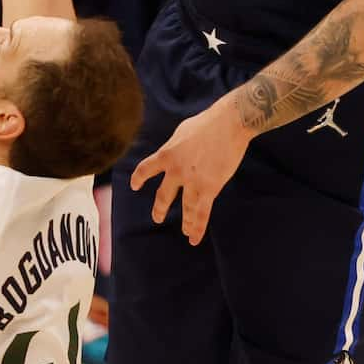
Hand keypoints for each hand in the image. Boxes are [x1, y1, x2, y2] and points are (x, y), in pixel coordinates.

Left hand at [129, 99, 248, 243]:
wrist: (229, 123)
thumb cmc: (207, 123)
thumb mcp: (182, 131)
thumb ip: (174, 146)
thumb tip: (172, 154)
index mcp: (167, 153)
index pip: (146, 168)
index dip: (139, 178)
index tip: (135, 185)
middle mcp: (176, 170)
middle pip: (163, 195)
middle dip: (160, 208)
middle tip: (157, 217)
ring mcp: (192, 181)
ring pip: (186, 208)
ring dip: (186, 222)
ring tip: (185, 231)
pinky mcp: (210, 188)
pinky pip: (202, 214)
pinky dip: (197, 228)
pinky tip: (194, 239)